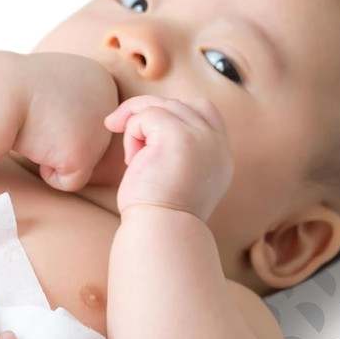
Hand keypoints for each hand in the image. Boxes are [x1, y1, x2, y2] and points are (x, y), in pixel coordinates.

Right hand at [15, 52, 118, 190]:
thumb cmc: (13, 88)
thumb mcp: (54, 81)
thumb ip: (74, 98)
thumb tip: (76, 119)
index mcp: (102, 80)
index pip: (87, 119)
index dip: (56, 118)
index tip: (41, 102)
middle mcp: (110, 103)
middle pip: (88, 142)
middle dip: (58, 138)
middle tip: (38, 118)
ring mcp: (100, 130)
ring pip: (80, 162)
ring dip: (54, 153)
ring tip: (37, 130)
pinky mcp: (85, 156)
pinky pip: (70, 182)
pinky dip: (49, 173)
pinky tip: (37, 146)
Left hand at [104, 94, 233, 220]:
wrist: (160, 234)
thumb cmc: (158, 215)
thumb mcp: (179, 179)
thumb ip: (179, 151)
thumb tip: (148, 123)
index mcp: (219, 156)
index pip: (202, 111)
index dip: (172, 114)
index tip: (147, 136)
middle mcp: (216, 144)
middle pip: (178, 104)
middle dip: (146, 114)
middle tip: (120, 129)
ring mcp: (201, 137)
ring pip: (160, 107)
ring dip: (137, 126)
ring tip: (132, 158)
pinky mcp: (178, 135)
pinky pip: (147, 115)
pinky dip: (132, 133)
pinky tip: (133, 161)